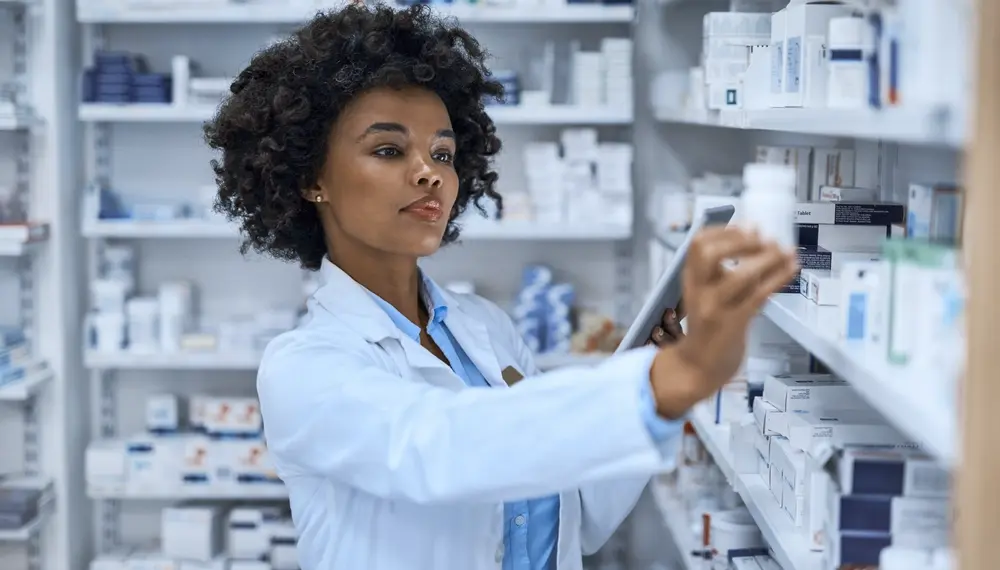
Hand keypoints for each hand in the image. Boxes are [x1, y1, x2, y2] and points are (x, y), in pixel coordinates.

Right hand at [648, 227, 798, 418]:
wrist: (699, 367)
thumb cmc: (709, 327)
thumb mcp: (708, 294)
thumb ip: (723, 273)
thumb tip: (757, 240)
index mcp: (691, 280)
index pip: (698, 244)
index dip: (724, 230)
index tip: (748, 228)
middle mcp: (698, 291)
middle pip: (710, 254)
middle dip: (741, 241)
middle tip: (764, 240)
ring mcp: (714, 309)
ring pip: (740, 275)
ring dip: (767, 259)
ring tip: (786, 252)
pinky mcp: (733, 324)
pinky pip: (759, 295)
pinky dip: (778, 278)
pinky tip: (791, 269)